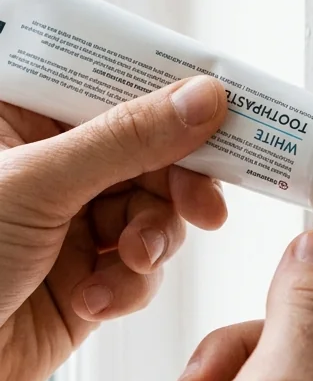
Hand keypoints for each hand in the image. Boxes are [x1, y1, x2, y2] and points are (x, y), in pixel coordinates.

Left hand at [0, 77, 227, 380]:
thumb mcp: (37, 185)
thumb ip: (125, 140)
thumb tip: (202, 99)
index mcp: (18, 118)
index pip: (108, 81)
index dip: (168, 90)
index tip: (225, 105)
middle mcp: (48, 165)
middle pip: (147, 149)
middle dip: (177, 183)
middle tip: (204, 206)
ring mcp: (68, 222)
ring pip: (154, 210)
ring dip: (154, 240)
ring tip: (133, 262)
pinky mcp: (86, 278)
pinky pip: (141, 268)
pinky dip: (131, 284)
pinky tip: (97, 299)